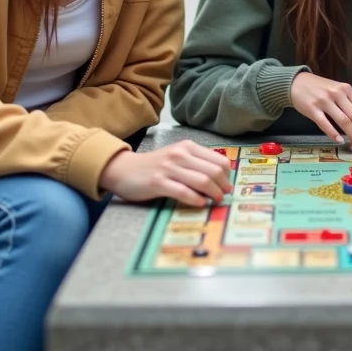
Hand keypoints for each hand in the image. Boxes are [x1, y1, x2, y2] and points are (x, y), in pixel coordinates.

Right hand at [98, 140, 232, 205]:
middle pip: (213, 171)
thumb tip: (220, 179)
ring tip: (215, 200)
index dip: (227, 175)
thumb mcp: (177, 157)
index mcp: (188, 147)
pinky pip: (183, 191)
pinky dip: (195, 199)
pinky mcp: (158, 182)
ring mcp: (169, 168)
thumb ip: (196, 163)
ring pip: (201, 181)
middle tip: (224, 196)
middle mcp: (180, 154)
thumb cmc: (154, 166)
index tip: (226, 185)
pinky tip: (200, 203)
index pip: (219, 160)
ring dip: (213, 193)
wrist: (124, 169)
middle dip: (223, 186)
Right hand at [290, 72, 351, 149]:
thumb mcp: (338, 90)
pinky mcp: (312, 108)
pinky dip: (334, 134)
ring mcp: (324, 101)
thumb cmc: (320, 88)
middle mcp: (337, 94)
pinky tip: (340, 141)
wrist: (297, 82)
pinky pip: (325, 124)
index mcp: (346, 89)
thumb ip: (350, 102)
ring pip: (344, 121)